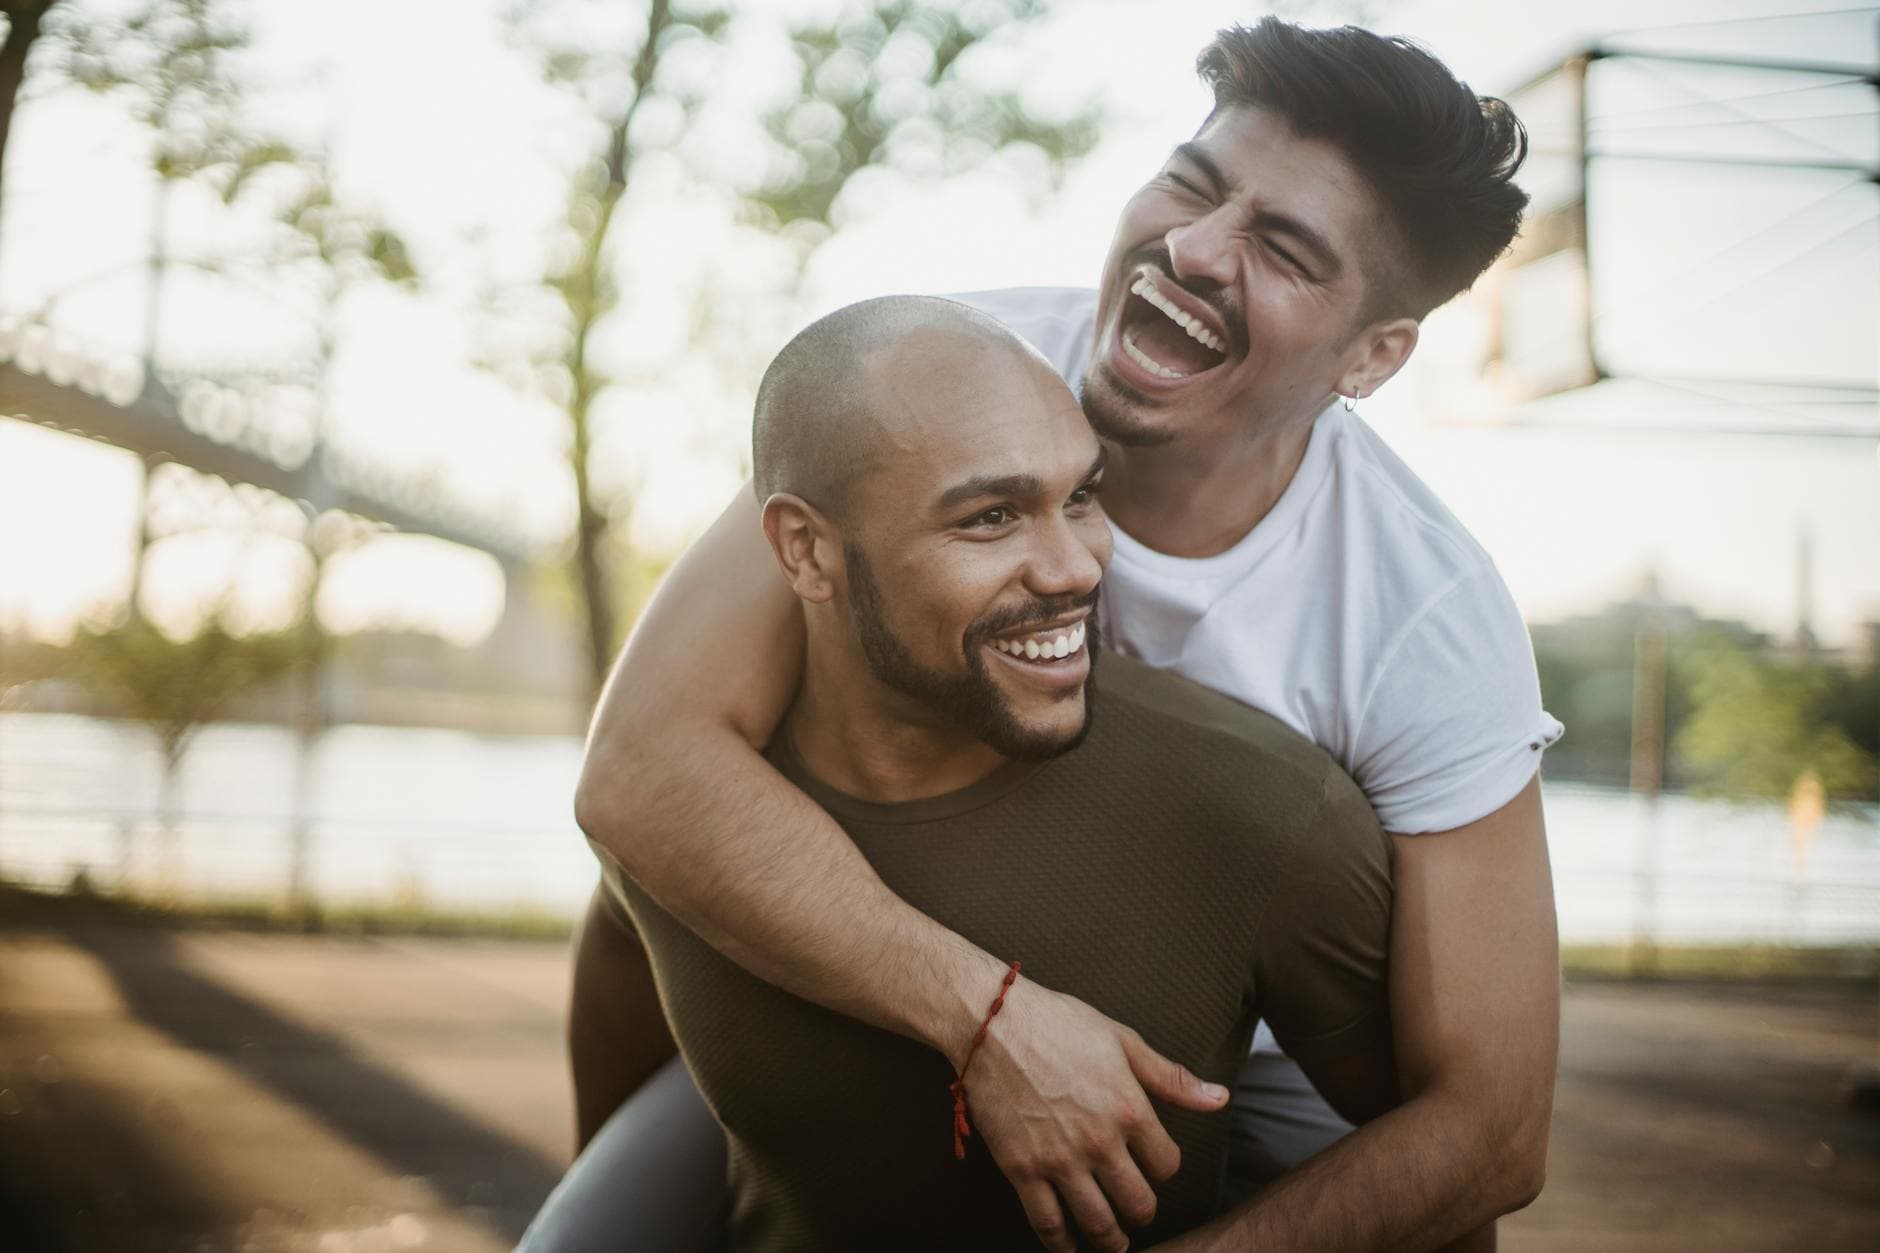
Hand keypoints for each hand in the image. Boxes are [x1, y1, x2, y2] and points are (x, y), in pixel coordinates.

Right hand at [955, 979, 1229, 1252]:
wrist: (991, 1022)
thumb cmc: (1057, 1023)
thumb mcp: (1122, 1040)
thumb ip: (1171, 1078)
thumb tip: (1220, 1098)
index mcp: (1129, 1108)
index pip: (1167, 1165)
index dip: (1163, 1169)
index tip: (1151, 1166)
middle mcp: (1100, 1141)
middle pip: (1138, 1203)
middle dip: (1141, 1212)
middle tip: (1135, 1212)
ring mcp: (1059, 1159)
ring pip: (1098, 1223)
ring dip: (1110, 1240)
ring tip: (1112, 1241)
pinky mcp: (1021, 1169)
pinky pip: (1048, 1223)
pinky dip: (1062, 1245)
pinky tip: (1068, 1247)